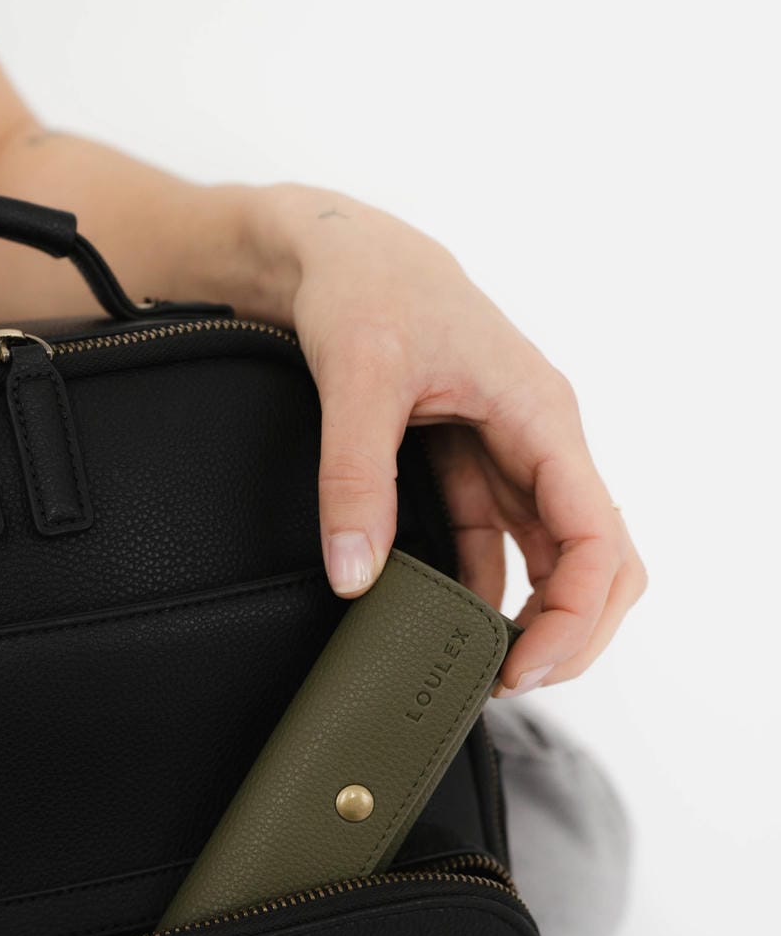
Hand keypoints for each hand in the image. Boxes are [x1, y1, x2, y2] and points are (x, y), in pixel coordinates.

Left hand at [243, 183, 647, 693]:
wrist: (336, 250)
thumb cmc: (366, 288)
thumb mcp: (357, 378)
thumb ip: (355, 479)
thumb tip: (355, 575)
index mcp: (540, 415)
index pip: (596, 537)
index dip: (573, 615)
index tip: (522, 668)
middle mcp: (541, 441)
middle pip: (598, 560)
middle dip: (570, 632)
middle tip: (509, 685)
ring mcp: (512, 457)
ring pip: (555, 559)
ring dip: (531, 620)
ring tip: (479, 672)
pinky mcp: (475, 467)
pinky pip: (498, 544)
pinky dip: (484, 591)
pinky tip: (449, 626)